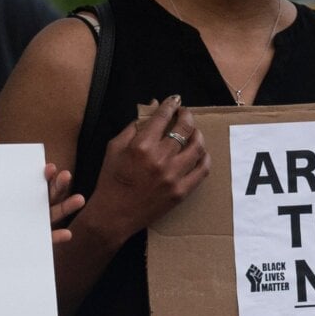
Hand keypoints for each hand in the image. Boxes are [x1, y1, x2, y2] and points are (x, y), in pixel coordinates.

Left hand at [0, 133, 85, 244]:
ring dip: (68, 206)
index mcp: (27, 187)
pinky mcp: (31, 239)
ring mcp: (34, 221)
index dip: (48, 174)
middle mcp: (35, 203)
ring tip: (80, 199)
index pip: (42, 179)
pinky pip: (46, 239)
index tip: (49, 168)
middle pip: (53, 193)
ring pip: (55, 214)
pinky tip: (67, 234)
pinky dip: (58, 237)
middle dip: (61, 184)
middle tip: (65, 175)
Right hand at [86, 96, 208, 240]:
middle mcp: (160, 159)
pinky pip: (202, 170)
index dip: (171, 105)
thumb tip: (152, 108)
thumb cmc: (111, 180)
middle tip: (185, 113)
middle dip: (187, 115)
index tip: (174, 100)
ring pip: (197, 147)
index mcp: (141, 146)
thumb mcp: (114, 148)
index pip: (163, 117)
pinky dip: (204, 158)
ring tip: (193, 132)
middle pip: (184, 128)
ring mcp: (173, 176)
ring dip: (197, 134)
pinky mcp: (180, 192)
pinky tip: (200, 153)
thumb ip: (133, 126)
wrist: (114, 214)